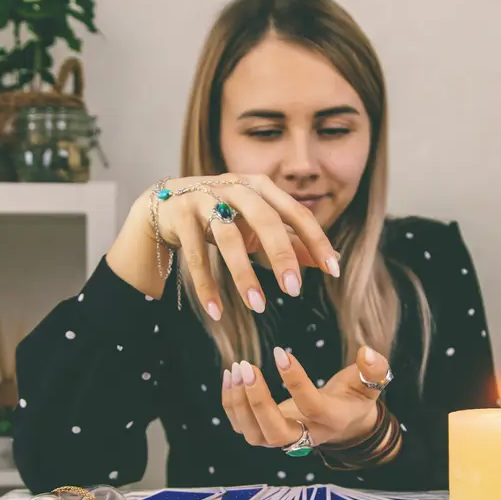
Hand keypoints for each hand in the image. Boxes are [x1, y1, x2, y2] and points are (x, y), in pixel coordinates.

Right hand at [135, 174, 340, 318]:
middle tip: (294, 290)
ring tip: (258, 306)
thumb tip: (331, 260)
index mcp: (261, 187)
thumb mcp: (258, 225)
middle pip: (264, 219)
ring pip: (227, 238)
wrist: (167, 203)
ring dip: (243, 274)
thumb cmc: (223, 214)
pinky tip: (216, 312)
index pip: (295, 212)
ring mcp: (204, 199)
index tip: (333, 269)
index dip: (316, 240)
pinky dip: (206, 285)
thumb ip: (291, 240)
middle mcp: (235, 187)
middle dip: (281, 255)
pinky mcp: (180, 215)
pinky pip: (195, 255)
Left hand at [221, 345, 389, 448]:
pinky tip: (231, 376)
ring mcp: (284, 438)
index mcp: (332, 420)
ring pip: (254, 435)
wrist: (343, 424)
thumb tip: (367, 352)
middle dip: (258, 402)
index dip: (295, 381)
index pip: (312, 406)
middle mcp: (306, 436)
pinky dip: (231, 404)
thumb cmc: (355, 398)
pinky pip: (242, 427)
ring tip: (236, 369)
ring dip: (239, 404)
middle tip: (247, 367)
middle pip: (276, 434)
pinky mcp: (267, 434)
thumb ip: (374, 370)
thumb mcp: (370, 384)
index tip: (280, 351)